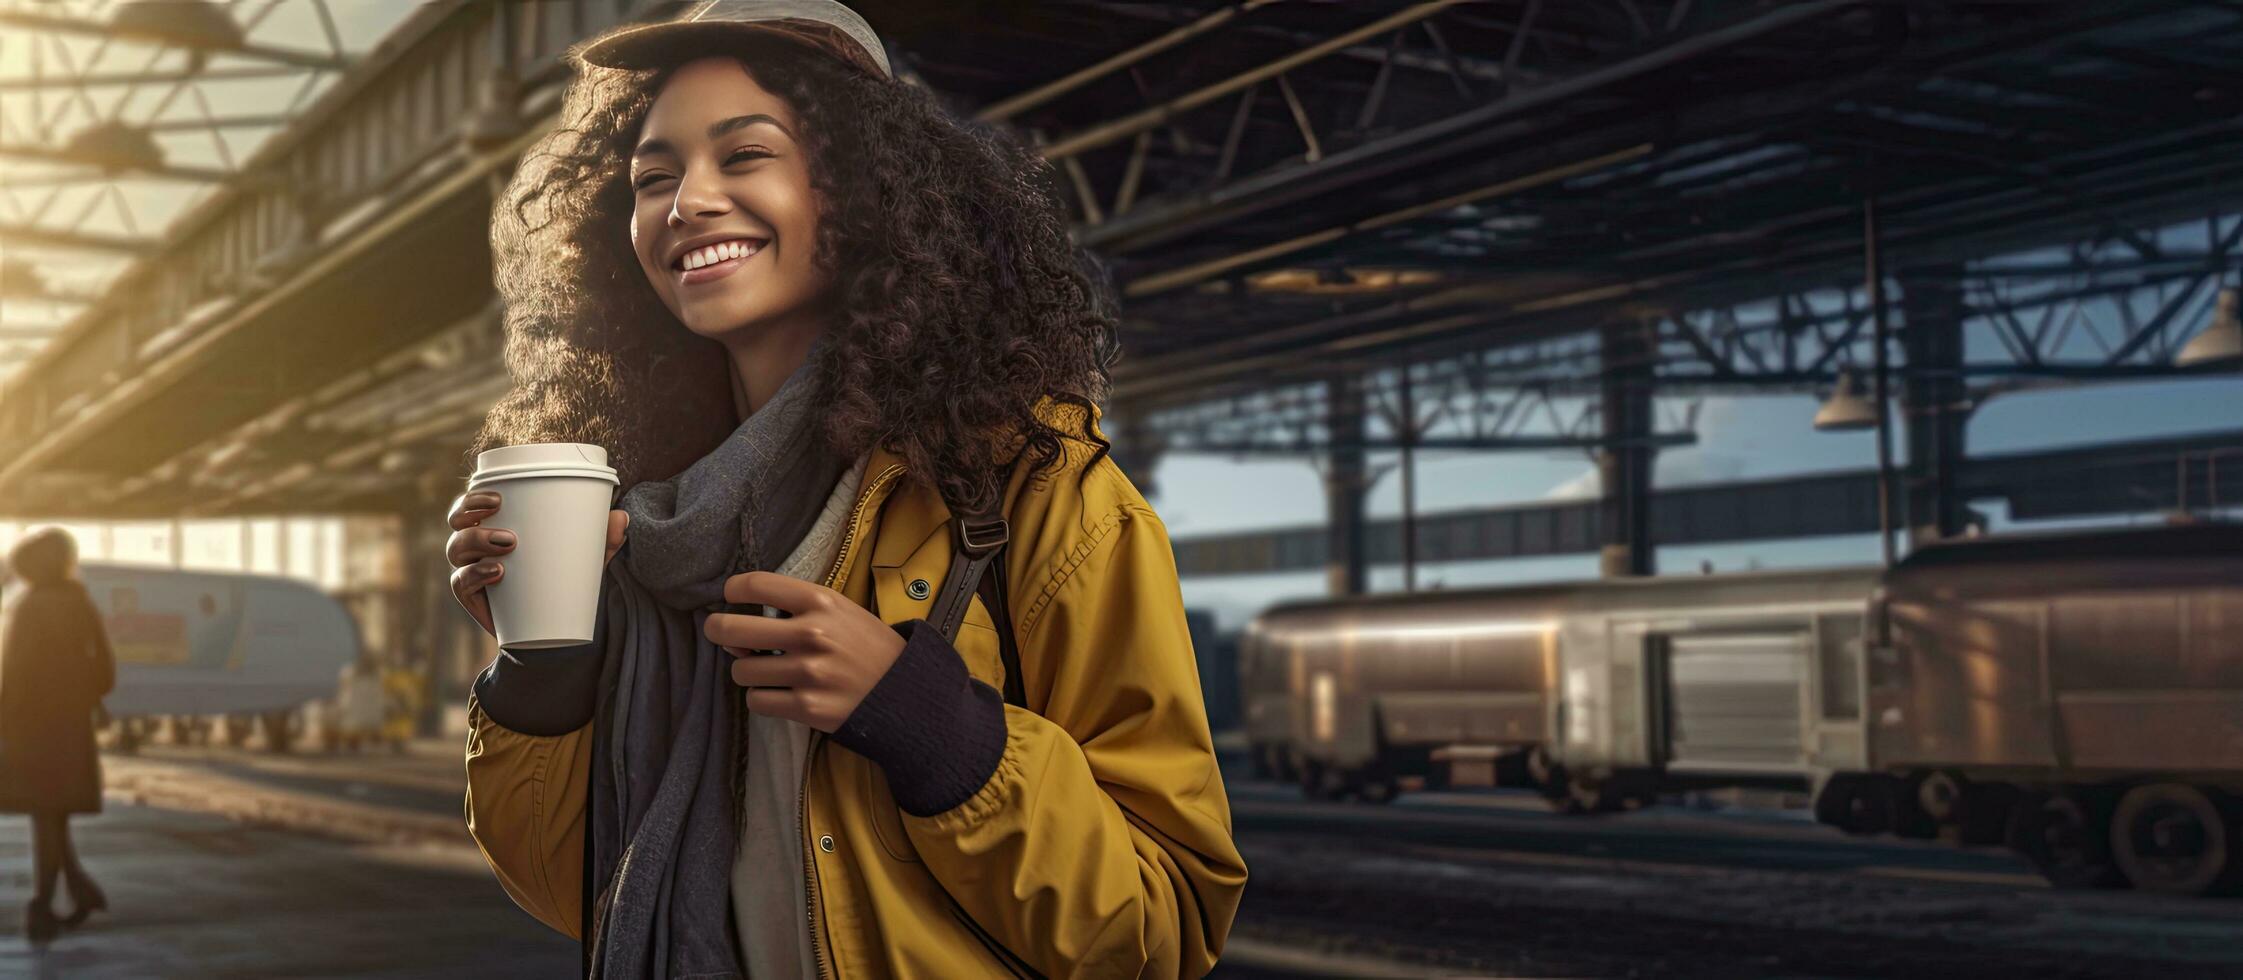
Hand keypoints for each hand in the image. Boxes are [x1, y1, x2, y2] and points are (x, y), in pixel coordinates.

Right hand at [447, 490, 629, 637]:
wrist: (555, 632)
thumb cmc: (564, 581)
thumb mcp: (585, 559)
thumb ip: (604, 539)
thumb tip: (623, 517)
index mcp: (494, 527)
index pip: (470, 505)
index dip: (472, 497)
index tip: (497, 497)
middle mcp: (475, 547)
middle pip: (457, 525)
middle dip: (472, 518)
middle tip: (506, 524)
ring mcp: (470, 572)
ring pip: (456, 549)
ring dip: (477, 542)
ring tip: (508, 548)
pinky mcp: (473, 599)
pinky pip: (461, 583)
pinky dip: (475, 575)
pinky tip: (496, 573)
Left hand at [704, 571, 905, 731]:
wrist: (907, 691)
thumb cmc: (868, 647)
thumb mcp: (840, 612)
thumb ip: (794, 613)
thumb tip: (737, 633)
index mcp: (820, 601)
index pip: (755, 584)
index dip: (732, 590)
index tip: (731, 597)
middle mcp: (811, 633)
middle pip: (731, 629)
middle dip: (718, 631)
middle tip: (723, 635)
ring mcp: (808, 672)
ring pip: (741, 671)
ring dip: (749, 672)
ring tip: (770, 672)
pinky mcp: (807, 707)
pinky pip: (757, 701)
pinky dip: (763, 699)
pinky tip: (781, 694)